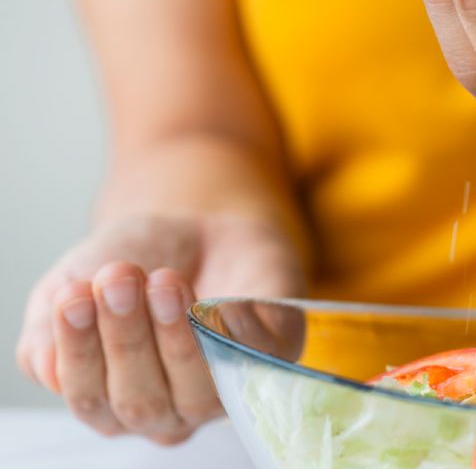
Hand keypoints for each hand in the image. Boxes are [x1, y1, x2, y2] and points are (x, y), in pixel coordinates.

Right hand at [16, 213, 302, 444]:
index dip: (80, 352)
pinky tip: (217, 297)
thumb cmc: (137, 260)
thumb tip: (47, 367)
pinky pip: (255, 362)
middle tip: (120, 278)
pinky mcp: (270, 363)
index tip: (76, 296)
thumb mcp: (76, 279)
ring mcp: (222, 392)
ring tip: (164, 280)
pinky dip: (234, 331)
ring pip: (198, 393)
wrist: (202, 223)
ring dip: (177, 337)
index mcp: (112, 400)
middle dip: (127, 339)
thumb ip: (48, 327)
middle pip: (141, 400)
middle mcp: (168, 409)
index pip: (90, 398)